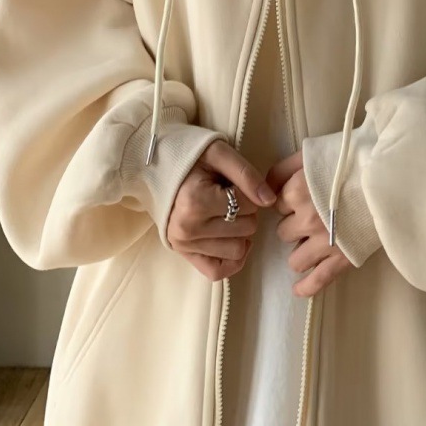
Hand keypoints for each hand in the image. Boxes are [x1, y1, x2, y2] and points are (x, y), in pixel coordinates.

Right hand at [167, 139, 276, 281]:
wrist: (156, 167)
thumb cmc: (189, 156)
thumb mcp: (219, 153)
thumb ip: (247, 175)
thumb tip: (270, 201)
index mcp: (196, 201)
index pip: (249, 204)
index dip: (250, 191)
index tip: (233, 182)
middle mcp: (188, 228)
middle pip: (247, 228)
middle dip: (247, 211)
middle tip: (230, 196)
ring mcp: (184, 244)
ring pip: (237, 249)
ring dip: (241, 232)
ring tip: (226, 213)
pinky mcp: (183, 254)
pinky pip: (217, 271)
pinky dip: (232, 260)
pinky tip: (232, 240)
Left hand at [266, 150, 352, 296]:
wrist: (387, 174)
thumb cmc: (349, 160)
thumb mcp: (310, 154)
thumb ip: (281, 169)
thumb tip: (265, 188)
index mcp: (296, 192)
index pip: (277, 205)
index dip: (288, 201)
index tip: (301, 197)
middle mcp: (306, 219)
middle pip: (284, 232)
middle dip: (294, 225)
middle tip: (312, 215)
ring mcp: (324, 242)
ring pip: (295, 260)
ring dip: (301, 251)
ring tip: (314, 242)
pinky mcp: (343, 258)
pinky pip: (318, 280)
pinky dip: (306, 287)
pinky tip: (298, 289)